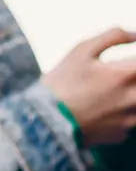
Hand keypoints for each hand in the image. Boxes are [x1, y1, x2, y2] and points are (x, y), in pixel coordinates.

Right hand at [43, 27, 135, 145]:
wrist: (43, 121)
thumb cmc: (61, 82)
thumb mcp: (81, 50)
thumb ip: (113, 36)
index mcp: (124, 74)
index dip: (134, 61)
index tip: (128, 61)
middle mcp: (132, 97)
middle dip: (132, 76)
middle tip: (114, 78)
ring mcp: (127, 119)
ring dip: (132, 97)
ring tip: (108, 93)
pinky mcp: (119, 134)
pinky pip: (130, 122)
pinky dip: (121, 116)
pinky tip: (103, 112)